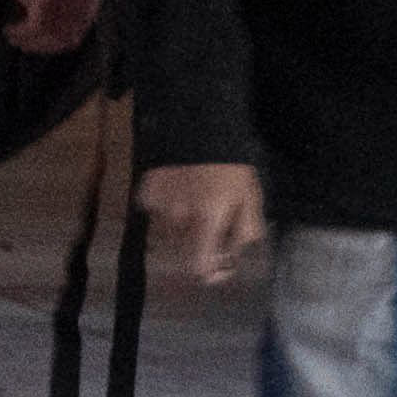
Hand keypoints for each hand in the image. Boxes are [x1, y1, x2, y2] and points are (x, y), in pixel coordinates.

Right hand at [140, 157, 265, 285]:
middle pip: (186, 250)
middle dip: (200, 241)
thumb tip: (232, 256)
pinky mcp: (145, 192)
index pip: (199, 266)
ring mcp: (159, 204)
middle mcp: (179, 217)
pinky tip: (179, 187)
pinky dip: (168, 206)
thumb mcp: (251, 198)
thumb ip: (245, 232)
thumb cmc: (231, 164)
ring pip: (171, 230)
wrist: (198, 122)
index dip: (211, 273)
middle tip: (214, 219)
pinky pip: (157, 212)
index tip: (221, 266)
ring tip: (196, 198)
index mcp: (208, 219)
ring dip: (184, 223)